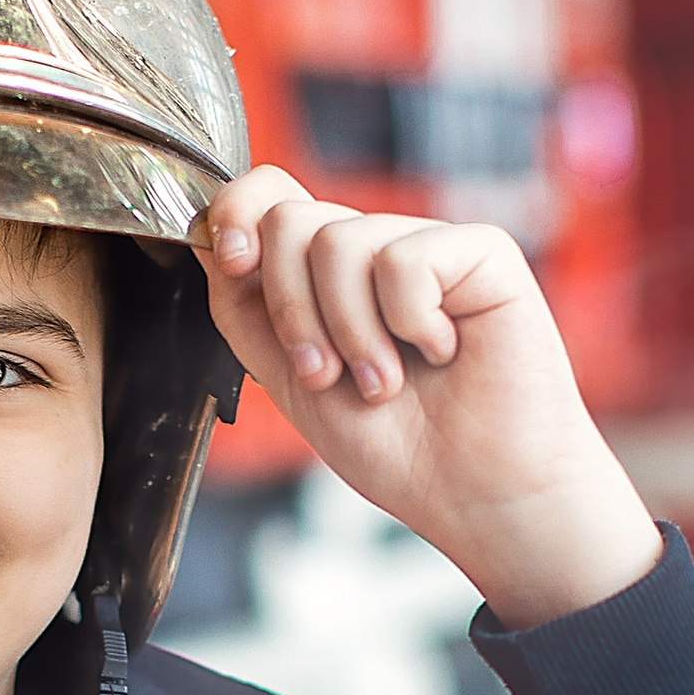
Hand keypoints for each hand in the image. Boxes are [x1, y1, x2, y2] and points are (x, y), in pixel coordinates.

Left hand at [198, 168, 660, 629]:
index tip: (234, 264)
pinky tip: (443, 352)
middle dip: (293, 311)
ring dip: (352, 333)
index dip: (237, 213)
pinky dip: (410, 322)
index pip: (270, 198)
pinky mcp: (482, 253)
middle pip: (292, 221)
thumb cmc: (402, 450)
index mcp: (330, 277)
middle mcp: (377, 251)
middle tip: (329, 375)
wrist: (479, 496)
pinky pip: (404, 259)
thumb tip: (211, 241)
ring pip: (340, 242)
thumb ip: (247, 312)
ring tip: (388, 382)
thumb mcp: (292, 382)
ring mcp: (429, 246)